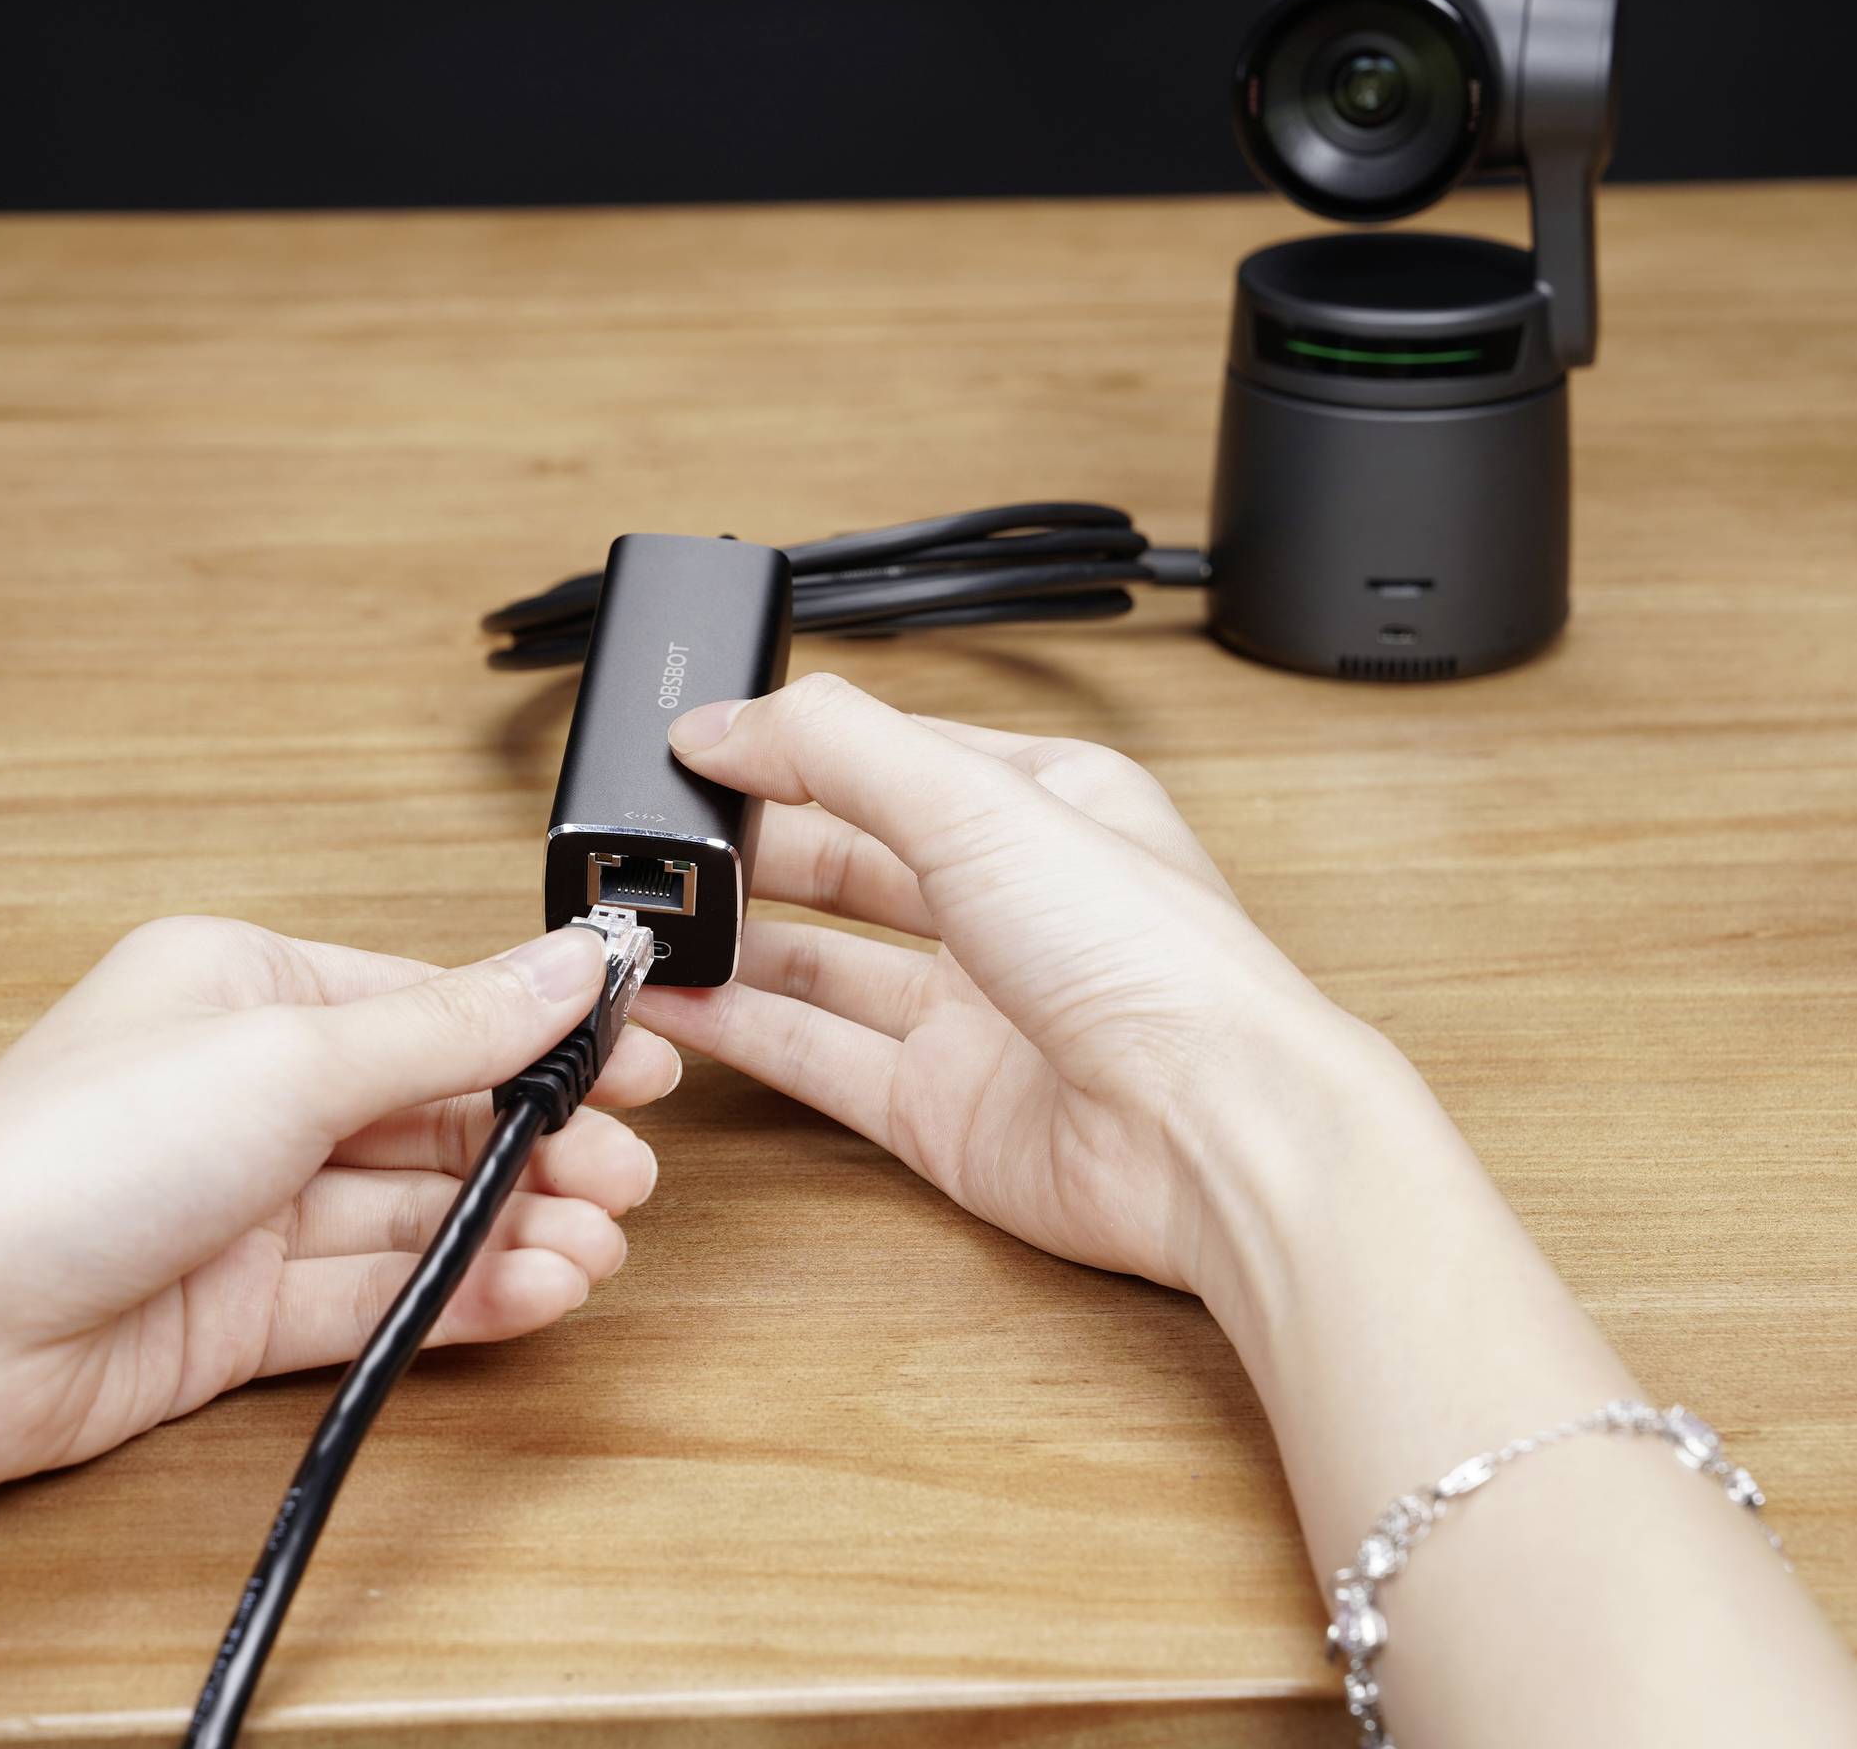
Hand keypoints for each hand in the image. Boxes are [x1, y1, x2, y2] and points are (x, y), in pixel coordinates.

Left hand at [0, 916, 678, 1493]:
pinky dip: (460, 1294)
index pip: (431, 1005)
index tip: (642, 1064)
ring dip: (514, 1228)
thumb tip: (571, 964)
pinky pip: (378, 1294)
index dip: (542, 1037)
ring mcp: (243, 1206)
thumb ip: (453, 1027)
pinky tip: (534, 1291)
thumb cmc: (67, 1158)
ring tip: (596, 1249)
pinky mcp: (236, 1314)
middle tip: (628, 1179)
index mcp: (246, 988)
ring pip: (416, 1213)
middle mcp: (247, 1091)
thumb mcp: (293, 1060)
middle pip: (435, 1114)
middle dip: (540, 1146)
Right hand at [632, 673, 1411, 1294]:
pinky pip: (818, 1056)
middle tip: (657, 841)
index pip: (891, 758)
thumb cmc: (1152, 964)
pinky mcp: (942, 1110)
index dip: (791, 750)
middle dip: (753, 847)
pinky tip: (676, 1003)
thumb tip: (725, 720)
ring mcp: (976, 1014)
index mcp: (1045, 807)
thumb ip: (838, 749)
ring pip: (824, 962)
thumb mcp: (979, 803)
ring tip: (646, 920)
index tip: (693, 745)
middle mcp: (1012, 907)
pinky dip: (743, 1029)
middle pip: (849, 860)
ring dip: (734, 941)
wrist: (1210, 1136)